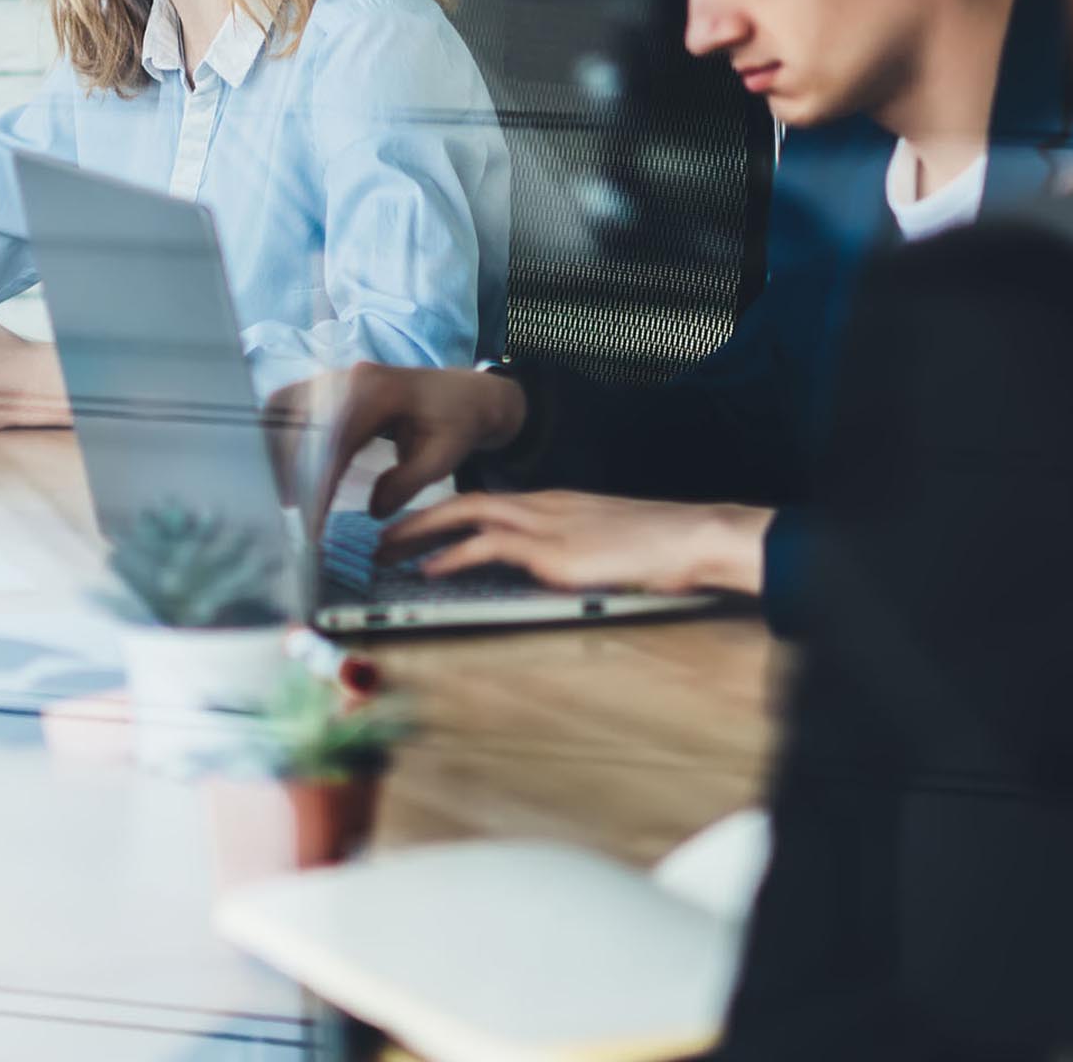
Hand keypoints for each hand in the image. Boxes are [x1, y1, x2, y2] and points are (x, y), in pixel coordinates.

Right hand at [265, 362, 528, 522]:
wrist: (465, 394)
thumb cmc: (456, 423)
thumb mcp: (444, 457)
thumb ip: (408, 483)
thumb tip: (374, 509)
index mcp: (378, 391)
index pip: (334, 438)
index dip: (319, 481)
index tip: (313, 518)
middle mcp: (349, 378)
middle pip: (299, 419)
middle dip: (289, 466)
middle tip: (290, 509)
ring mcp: (335, 378)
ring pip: (284, 408)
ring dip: (277, 449)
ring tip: (284, 492)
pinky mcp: (328, 386)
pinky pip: (288, 405)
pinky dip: (278, 434)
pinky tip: (281, 466)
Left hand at [378, 492, 770, 594]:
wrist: (690, 536)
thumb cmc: (657, 545)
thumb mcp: (603, 543)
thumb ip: (570, 551)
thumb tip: (548, 570)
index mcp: (554, 503)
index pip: (486, 502)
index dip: (446, 515)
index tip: (416, 530)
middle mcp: (543, 505)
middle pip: (466, 503)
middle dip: (419, 519)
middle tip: (382, 538)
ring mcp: (547, 524)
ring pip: (467, 516)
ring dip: (422, 532)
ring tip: (387, 551)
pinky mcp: (553, 550)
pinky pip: (490, 547)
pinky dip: (454, 555)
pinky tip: (429, 568)